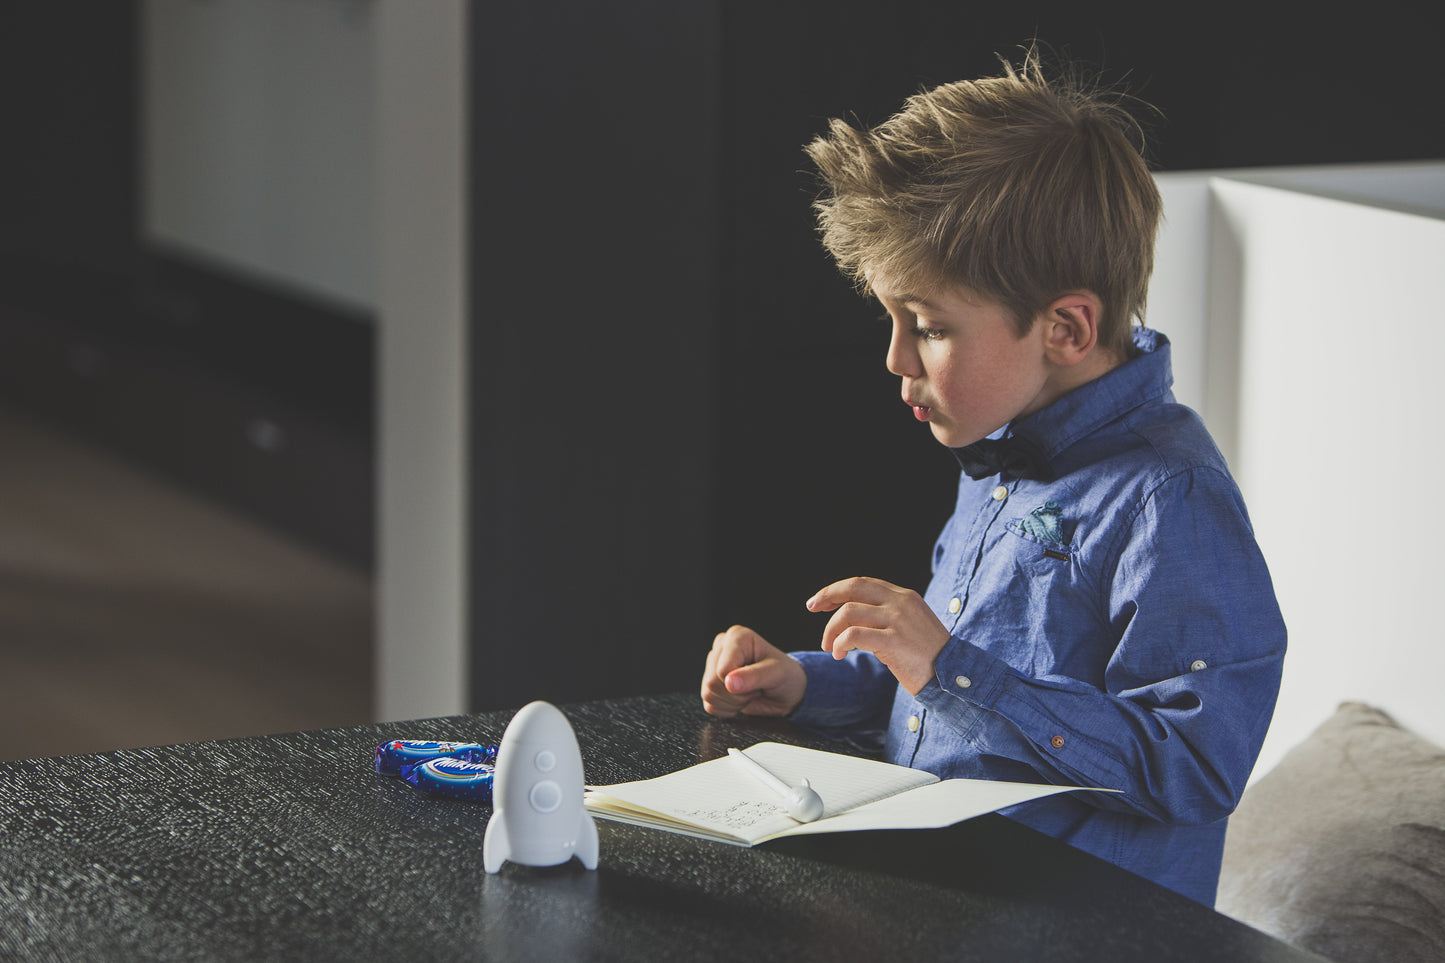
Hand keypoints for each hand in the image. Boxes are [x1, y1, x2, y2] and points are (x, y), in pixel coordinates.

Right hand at [700, 625, 806, 718]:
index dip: (740, 682)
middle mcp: (721, 648)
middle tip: (756, 687)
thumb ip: (754, 676)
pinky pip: (709, 705)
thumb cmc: (785, 675)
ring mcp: (713, 666)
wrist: (787, 691)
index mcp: (737, 637)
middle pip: (712, 682)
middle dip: (737, 694)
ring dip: (733, 702)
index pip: (722, 669)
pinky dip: (728, 709)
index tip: (759, 679)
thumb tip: (729, 682)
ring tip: (749, 691)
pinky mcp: (710, 685)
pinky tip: (740, 699)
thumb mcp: (777, 673)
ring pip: (708, 694)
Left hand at [806, 577, 949, 694]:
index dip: (838, 589)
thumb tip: (853, 622)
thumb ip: (886, 617)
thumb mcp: (910, 626)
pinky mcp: (894, 641)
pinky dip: (839, 643)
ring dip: (831, 630)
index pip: (863, 583)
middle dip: (827, 595)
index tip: (821, 601)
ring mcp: (898, 620)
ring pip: (849, 613)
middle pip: (853, 587)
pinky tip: (838, 654)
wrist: (953, 676)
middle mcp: (900, 603)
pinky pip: (854, 636)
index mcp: (904, 596)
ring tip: (829, 646)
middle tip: (812, 608)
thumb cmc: (929, 656)